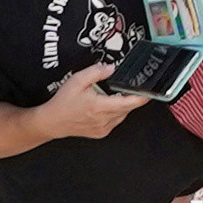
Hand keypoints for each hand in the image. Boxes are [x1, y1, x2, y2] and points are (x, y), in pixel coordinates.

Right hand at [33, 71, 154, 141]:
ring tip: (110, 97)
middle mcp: (104, 120)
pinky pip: (115, 122)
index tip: (150, 92)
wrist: (52, 122)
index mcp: (100, 107)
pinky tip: (105, 107)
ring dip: (122, 106)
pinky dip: (115, 113)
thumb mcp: (77, 80)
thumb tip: (111, 68)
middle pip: (127, 108)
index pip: (129, 103)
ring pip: (122, 115)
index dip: (142, 97)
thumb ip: (95, 72)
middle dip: (129, 98)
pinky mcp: (101, 133)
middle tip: (126, 88)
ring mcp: (103, 128)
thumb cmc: (63, 103)